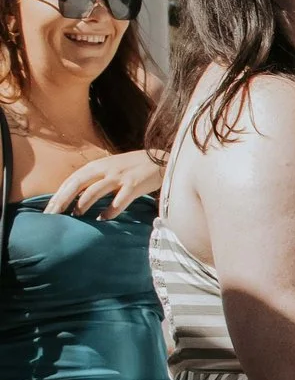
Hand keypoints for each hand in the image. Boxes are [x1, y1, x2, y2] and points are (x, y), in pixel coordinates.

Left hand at [44, 147, 161, 220]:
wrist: (161, 160)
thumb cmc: (132, 167)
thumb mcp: (110, 168)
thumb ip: (94, 179)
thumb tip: (74, 196)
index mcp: (97, 165)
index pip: (72, 180)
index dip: (58, 195)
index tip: (48, 211)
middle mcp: (105, 169)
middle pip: (77, 184)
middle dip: (63, 201)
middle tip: (53, 217)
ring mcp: (119, 177)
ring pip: (94, 191)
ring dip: (83, 205)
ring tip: (76, 217)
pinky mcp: (134, 186)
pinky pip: (119, 201)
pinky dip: (109, 211)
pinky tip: (103, 219)